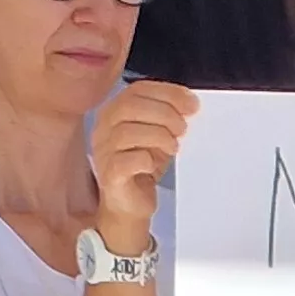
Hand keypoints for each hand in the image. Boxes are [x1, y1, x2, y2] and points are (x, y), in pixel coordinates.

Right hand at [90, 81, 199, 246]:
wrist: (130, 205)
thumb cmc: (143, 166)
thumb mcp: (158, 135)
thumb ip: (169, 117)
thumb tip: (191, 104)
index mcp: (114, 112)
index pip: (137, 90)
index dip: (166, 92)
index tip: (191, 103)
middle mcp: (103, 128)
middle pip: (129, 106)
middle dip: (164, 113)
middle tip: (182, 128)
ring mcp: (103, 152)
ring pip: (127, 131)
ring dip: (158, 136)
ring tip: (173, 147)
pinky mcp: (109, 175)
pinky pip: (125, 161)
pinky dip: (145, 159)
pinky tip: (154, 165)